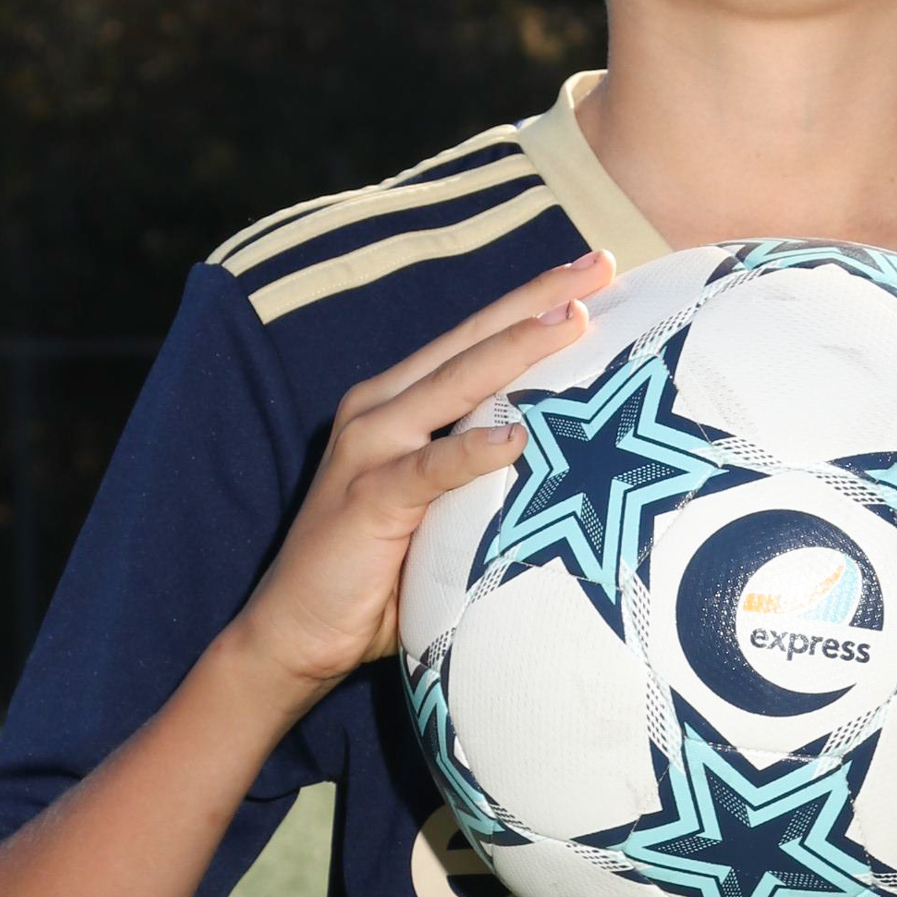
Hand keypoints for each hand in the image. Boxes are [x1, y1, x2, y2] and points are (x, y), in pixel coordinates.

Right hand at [230, 247, 613, 706]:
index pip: (477, 340)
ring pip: (454, 383)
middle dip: (539, 300)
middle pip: (472, 341)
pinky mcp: (367, 498)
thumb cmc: (378, 573)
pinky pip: (429, 468)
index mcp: (400, 402)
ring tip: (575, 320)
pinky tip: (518, 436)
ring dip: (516, 349)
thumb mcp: (441, 507)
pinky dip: (472, 451)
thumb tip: (567, 461)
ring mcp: (370, 448)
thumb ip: (482, 474)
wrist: (295, 631)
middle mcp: (381, 409)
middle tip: (602, 264)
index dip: (533, 301)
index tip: (596, 268)